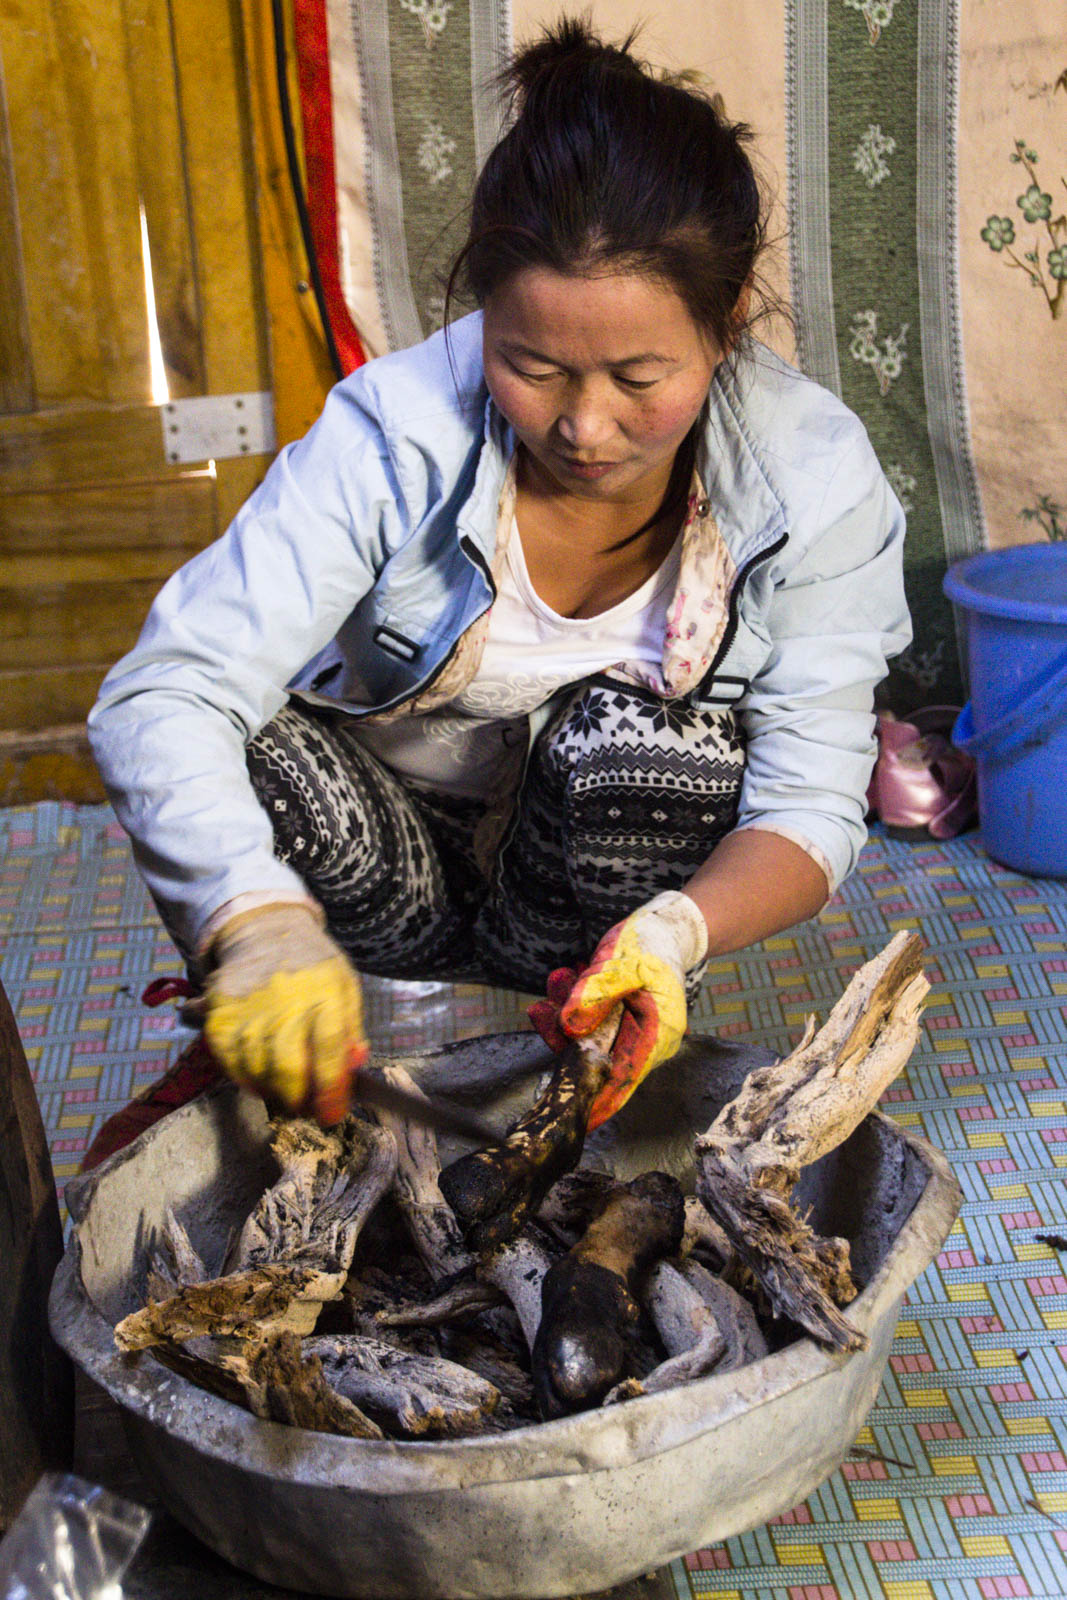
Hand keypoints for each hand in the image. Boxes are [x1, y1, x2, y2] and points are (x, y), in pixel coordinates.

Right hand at [203, 903, 367, 1124]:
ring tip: (283, 1088)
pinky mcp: (220, 1014)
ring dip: (272, 1091)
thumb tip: (353, 1069)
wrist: (266, 931)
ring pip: (256, 1070)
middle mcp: (285, 998)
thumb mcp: (345, 987)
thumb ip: (350, 1030)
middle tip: (306, 1105)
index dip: (331, 1088)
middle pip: (287, 1066)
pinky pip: (228, 1062)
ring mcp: (248, 1006)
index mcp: (326, 990)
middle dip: (299, 1099)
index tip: (332, 1113)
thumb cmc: (313, 966)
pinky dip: (243, 1078)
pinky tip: (258, 1075)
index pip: (329, 1046)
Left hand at [528, 891, 707, 1129]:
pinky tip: (563, 981)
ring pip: (588, 1040)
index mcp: (658, 1034)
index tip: (574, 1122)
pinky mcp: (618, 1021)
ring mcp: (632, 1032)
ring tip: (558, 981)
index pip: (624, 1077)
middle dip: (565, 1039)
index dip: (599, 1102)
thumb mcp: (624, 962)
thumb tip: (570, 1026)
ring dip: (565, 1015)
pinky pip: (588, 1024)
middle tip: (542, 1011)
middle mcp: (646, 1040)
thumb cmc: (651, 943)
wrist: (664, 927)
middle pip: (598, 1058)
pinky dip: (571, 1006)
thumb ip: (597, 993)